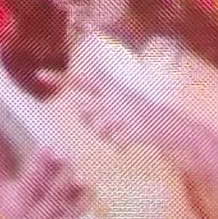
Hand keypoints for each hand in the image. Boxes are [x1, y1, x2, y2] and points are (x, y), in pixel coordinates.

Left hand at [63, 61, 198, 160]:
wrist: (179, 126)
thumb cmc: (150, 116)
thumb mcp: (126, 103)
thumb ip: (102, 106)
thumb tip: (80, 112)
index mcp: (114, 87)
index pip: (82, 81)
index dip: (60, 78)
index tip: (38, 74)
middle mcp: (116, 96)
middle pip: (83, 109)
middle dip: (87, 118)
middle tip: (108, 120)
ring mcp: (124, 112)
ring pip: (97, 128)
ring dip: (107, 134)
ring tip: (126, 128)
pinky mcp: (132, 127)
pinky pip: (114, 142)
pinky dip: (121, 144)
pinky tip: (134, 139)